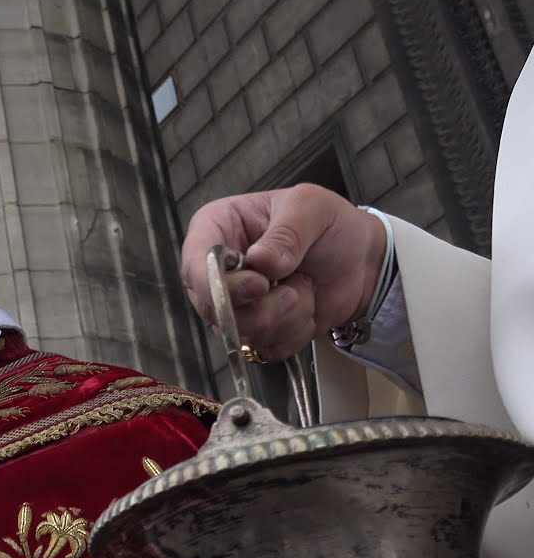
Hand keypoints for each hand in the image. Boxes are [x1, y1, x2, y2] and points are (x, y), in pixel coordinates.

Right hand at [180, 184, 386, 361]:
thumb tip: (259, 260)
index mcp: (216, 227)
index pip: (195, 264)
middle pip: (212, 306)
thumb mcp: (311, 208)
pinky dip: (293, 334)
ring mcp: (233, 304)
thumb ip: (286, 232)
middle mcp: (216, 270)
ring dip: (283, 318)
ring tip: (305, 290)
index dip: (219, 283)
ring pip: (239, 333)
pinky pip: (263, 349)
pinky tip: (305, 308)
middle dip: (259, 307)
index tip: (259, 284)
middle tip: (293, 291)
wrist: (363, 262)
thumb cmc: (331, 226)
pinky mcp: (254, 331)